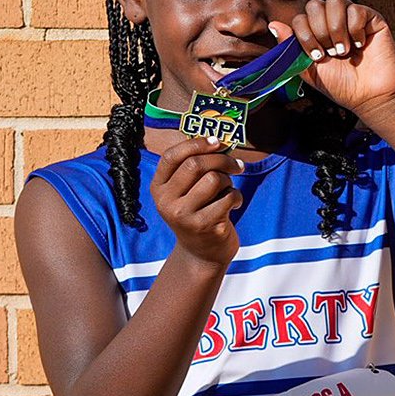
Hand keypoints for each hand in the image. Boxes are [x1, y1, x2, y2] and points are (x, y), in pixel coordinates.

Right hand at [150, 136, 243, 266]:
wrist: (201, 254)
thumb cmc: (197, 212)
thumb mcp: (184, 192)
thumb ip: (193, 167)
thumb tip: (218, 141)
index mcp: (158, 188)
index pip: (172, 156)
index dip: (196, 143)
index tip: (217, 142)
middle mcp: (166, 202)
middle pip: (196, 164)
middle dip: (221, 159)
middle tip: (236, 164)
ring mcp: (184, 216)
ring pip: (214, 179)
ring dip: (228, 180)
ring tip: (228, 190)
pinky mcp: (204, 226)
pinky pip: (228, 197)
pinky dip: (236, 196)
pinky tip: (233, 205)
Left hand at [275, 0, 394, 117]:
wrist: (369, 96)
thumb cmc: (340, 84)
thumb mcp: (309, 69)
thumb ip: (291, 48)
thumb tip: (273, 25)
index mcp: (316, 31)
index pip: (300, 17)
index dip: (305, 35)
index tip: (316, 56)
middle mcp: (332, 20)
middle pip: (315, 5)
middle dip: (319, 31)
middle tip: (330, 52)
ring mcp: (352, 17)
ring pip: (335, 1)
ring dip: (336, 28)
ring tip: (343, 49)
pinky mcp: (372, 19)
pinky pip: (357, 9)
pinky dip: (356, 29)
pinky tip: (360, 44)